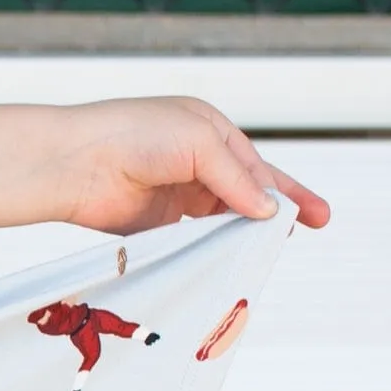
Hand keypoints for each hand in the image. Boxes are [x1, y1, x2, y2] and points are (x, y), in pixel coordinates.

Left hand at [54, 97, 330, 236]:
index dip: (288, 191)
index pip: (257, 167)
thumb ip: (236, 179)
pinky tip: (225, 259)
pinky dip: (207, 248)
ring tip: (264, 251)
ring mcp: (174, 193)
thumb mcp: (200, 144)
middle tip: (303, 232)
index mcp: (209, 132)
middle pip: (243, 194)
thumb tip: (268, 210)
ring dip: (240, 233)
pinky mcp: (152, 223)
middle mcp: (194, 162)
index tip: (315, 216)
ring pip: (219, 218)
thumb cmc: (133, 134)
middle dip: (273, 214)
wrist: (74, 163)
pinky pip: (189, 238)